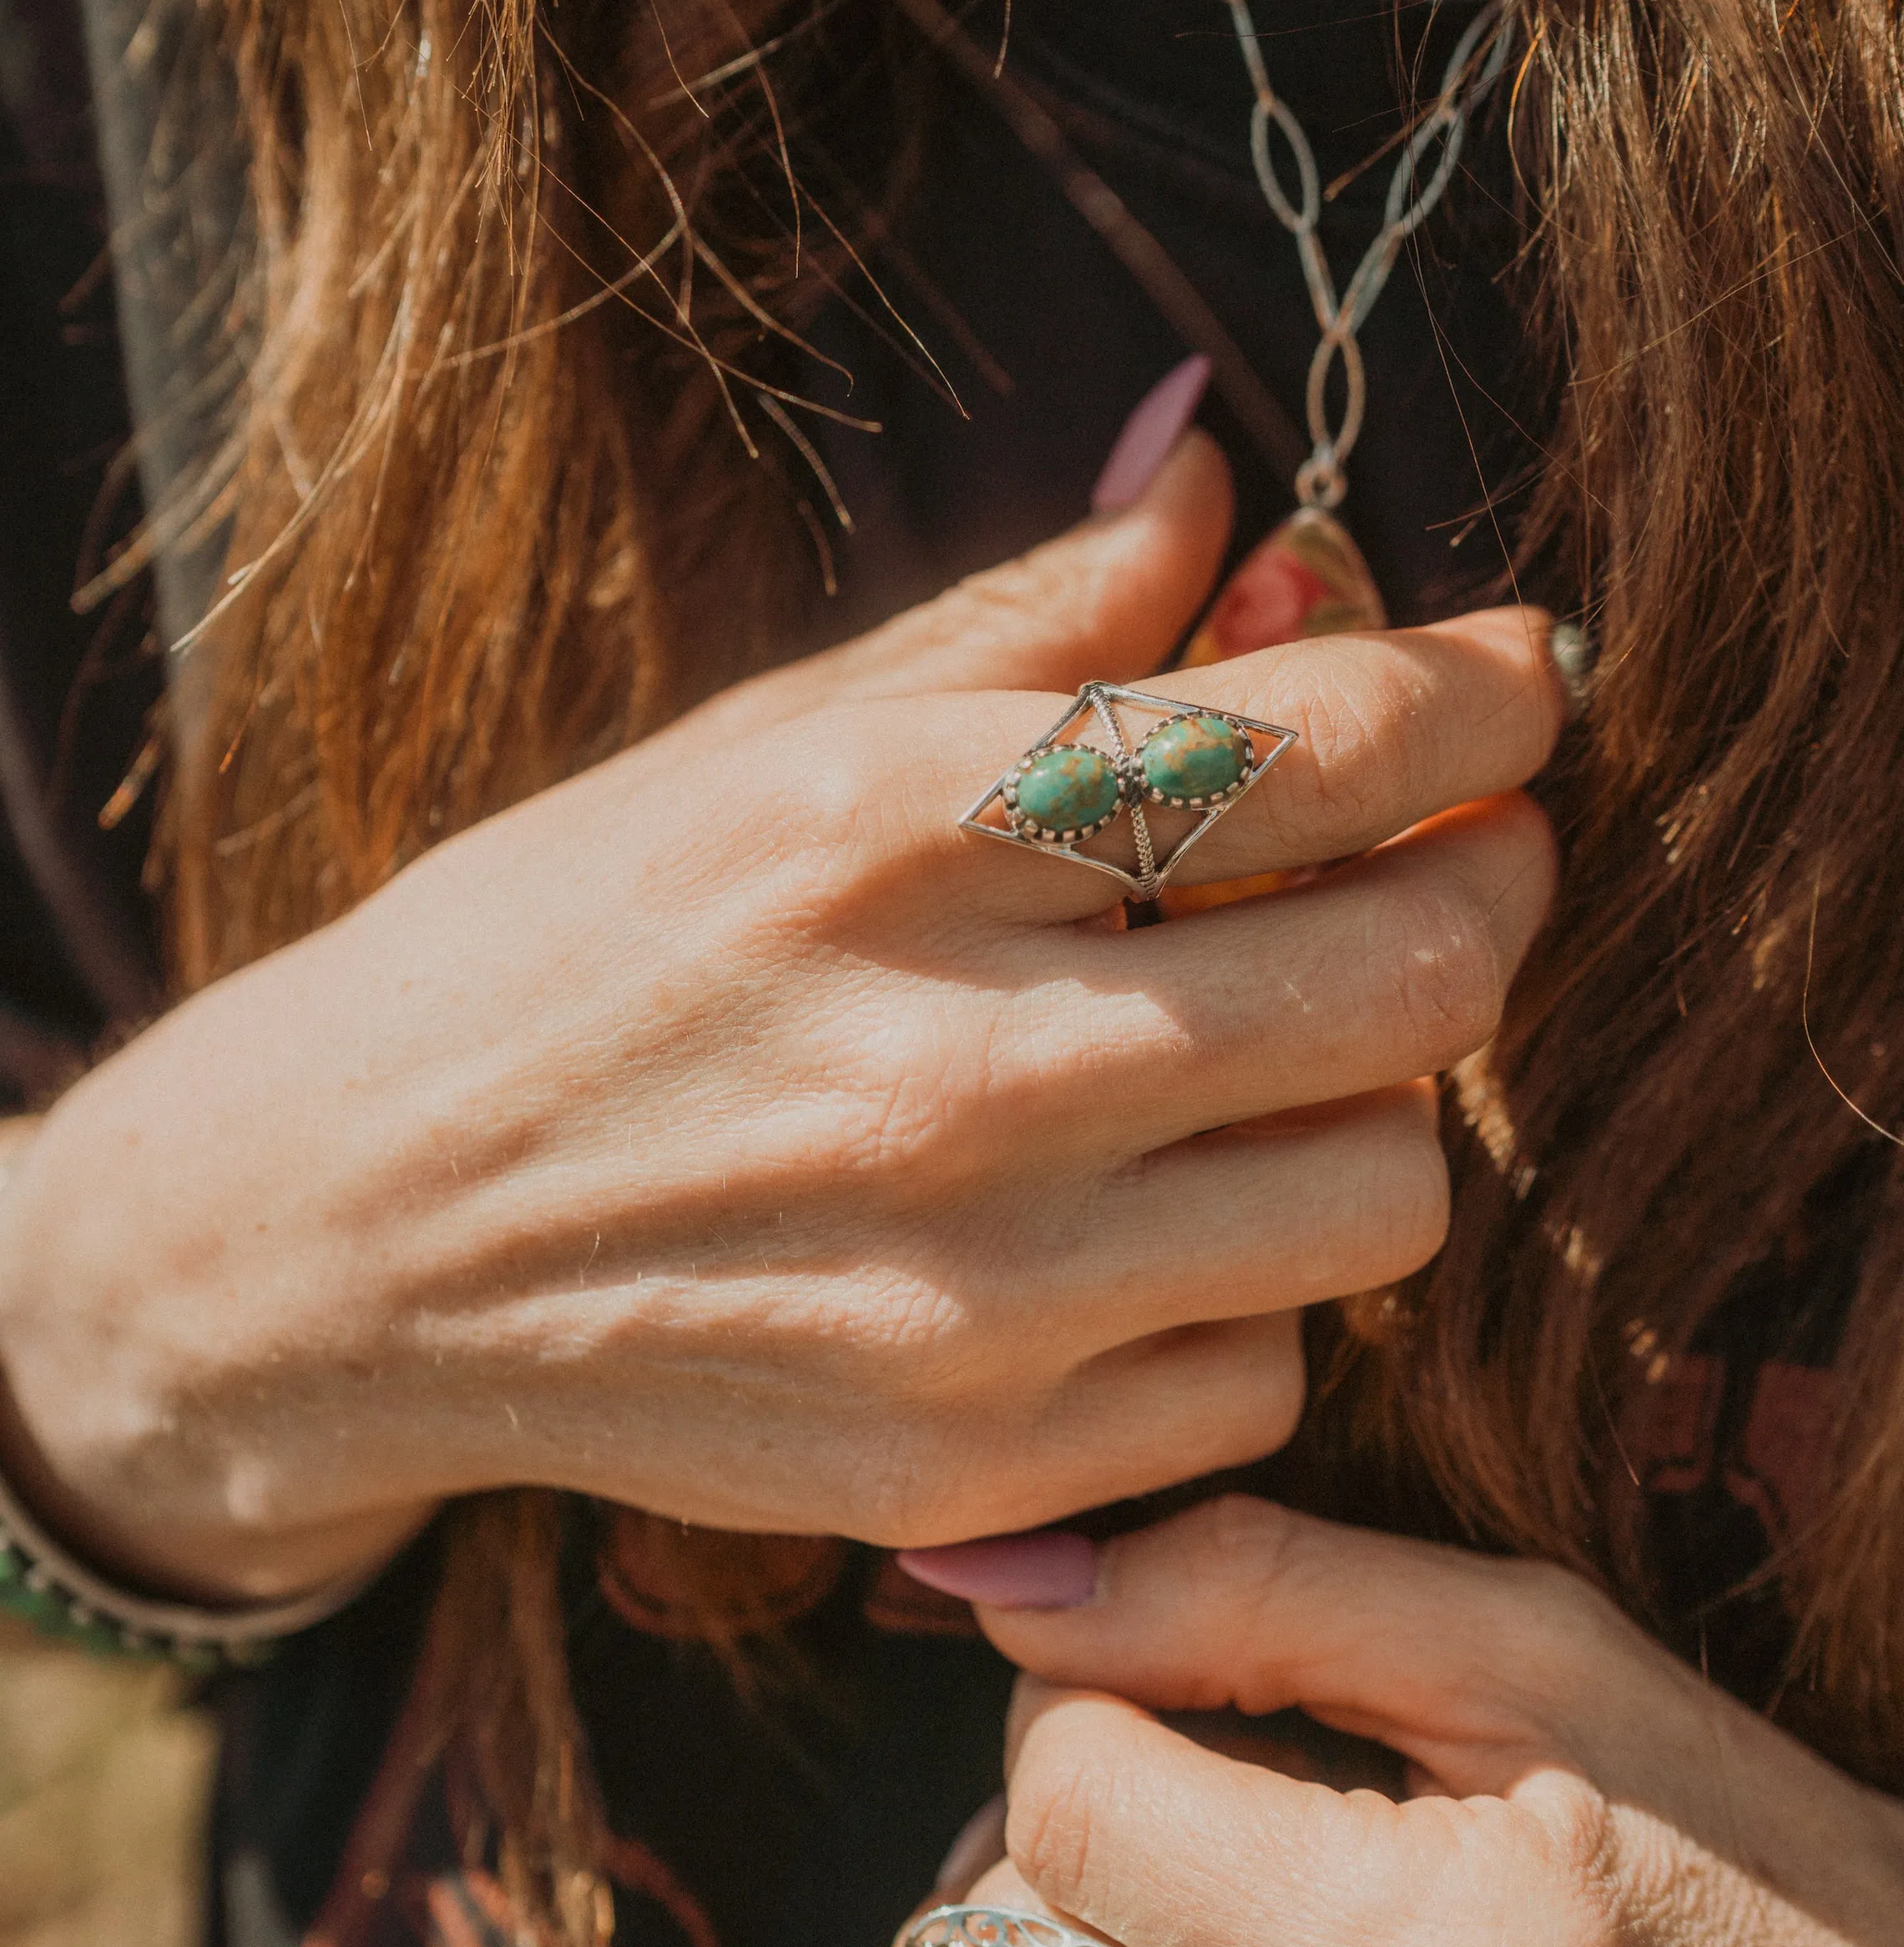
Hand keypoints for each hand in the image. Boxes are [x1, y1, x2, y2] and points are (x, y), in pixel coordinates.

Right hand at [0, 446, 1560, 1597]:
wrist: (341, 1241)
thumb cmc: (561, 949)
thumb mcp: (757, 743)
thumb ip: (1021, 621)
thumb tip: (1220, 473)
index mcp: (885, 833)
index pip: (1317, 742)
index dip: (1484, 694)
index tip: (1519, 679)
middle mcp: (946, 1068)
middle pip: (1425, 975)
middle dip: (1494, 884)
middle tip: (1457, 854)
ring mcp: (966, 1299)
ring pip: (1390, 1190)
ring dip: (1378, 1100)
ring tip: (1271, 1053)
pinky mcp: (966, 1474)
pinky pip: (1271, 1380)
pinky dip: (1252, 1293)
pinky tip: (1144, 1227)